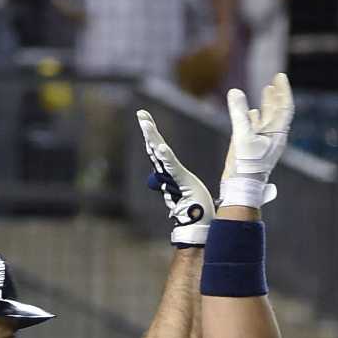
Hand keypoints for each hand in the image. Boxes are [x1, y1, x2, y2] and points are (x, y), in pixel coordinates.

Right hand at [138, 110, 213, 245]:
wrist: (197, 224)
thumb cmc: (192, 208)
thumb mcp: (182, 189)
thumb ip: (172, 181)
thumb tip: (162, 179)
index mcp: (168, 173)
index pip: (157, 150)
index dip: (150, 133)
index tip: (144, 117)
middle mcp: (167, 174)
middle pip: (154, 148)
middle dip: (148, 130)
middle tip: (141, 113)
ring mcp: (173, 177)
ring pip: (159, 154)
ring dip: (152, 137)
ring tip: (146, 123)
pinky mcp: (181, 182)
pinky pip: (172, 167)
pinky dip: (166, 157)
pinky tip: (161, 147)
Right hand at [221, 73, 292, 210]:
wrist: (241, 188)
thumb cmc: (246, 166)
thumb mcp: (242, 136)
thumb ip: (239, 113)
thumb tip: (235, 91)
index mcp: (277, 134)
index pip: (284, 107)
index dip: (283, 91)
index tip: (280, 76)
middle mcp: (273, 137)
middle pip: (278, 111)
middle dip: (277, 95)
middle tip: (275, 80)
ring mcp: (264, 143)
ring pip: (268, 119)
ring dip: (267, 104)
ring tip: (266, 90)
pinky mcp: (254, 148)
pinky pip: (257, 128)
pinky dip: (255, 117)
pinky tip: (251, 112)